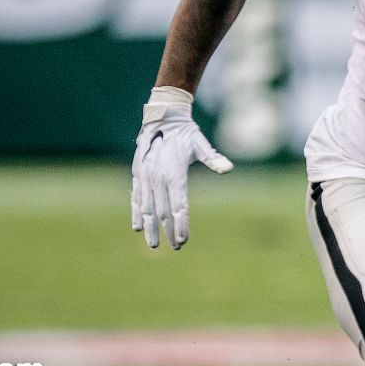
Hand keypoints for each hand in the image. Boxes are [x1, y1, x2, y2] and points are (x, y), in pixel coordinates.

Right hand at [131, 86, 232, 248]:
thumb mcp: (200, 144)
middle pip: (163, 212)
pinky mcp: (137, 175)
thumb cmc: (185, 134)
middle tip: (176, 248)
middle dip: (169, 231)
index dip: (181, 225)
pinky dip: (136, 213)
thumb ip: (213, 158)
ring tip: (154, 245)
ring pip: (147, 209)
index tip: (184, 240)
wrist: (163, 118)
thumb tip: (228, 168)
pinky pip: (136, 198)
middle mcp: (158, 178)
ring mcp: (145, 178)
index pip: (178, 207)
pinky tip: (137, 227)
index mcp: (174, 174)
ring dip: (151, 228)